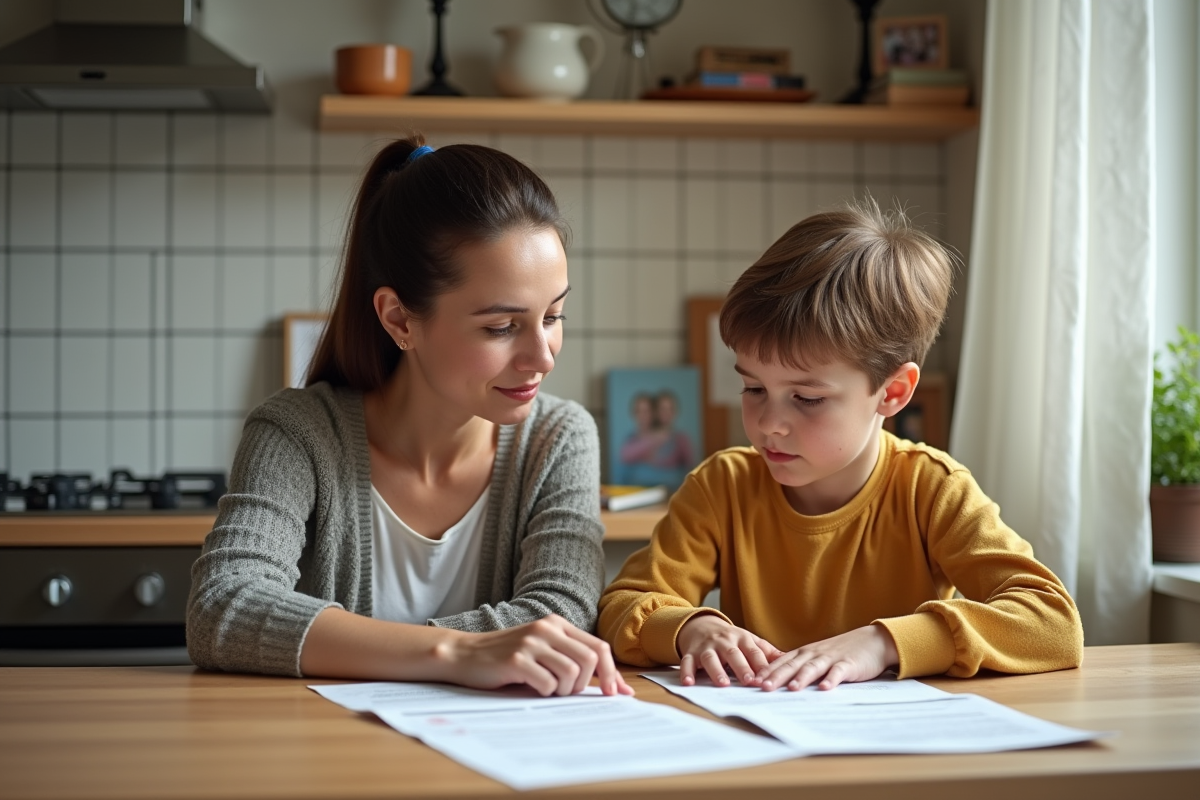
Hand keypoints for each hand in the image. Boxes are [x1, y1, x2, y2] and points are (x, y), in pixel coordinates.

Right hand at [438, 614, 634, 697]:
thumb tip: (615, 686)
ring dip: (565, 690)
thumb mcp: (541, 649)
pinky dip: (545, 693)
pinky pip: (548, 684)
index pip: (599, 646)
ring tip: (548, 690)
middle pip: (591, 659)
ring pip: (572, 672)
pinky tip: (532, 688)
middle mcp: (547, 628)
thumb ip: (572, 659)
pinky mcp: (516, 659)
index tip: (615, 693)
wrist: (464, 654)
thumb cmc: (506, 657)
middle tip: (569, 692)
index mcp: (557, 624)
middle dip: (587, 684)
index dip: (612, 672)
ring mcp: (531, 642)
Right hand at [676, 614, 783, 686]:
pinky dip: (686, 672)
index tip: (768, 679)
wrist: (701, 624)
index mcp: (742, 638)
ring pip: (710, 658)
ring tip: (723, 684)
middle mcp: (724, 641)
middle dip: (741, 667)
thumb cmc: (730, 638)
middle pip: (733, 654)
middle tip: (749, 680)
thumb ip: (767, 652)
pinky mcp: (691, 653)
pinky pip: (687, 662)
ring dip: (716, 671)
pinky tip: (688, 683)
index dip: (761, 664)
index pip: (754, 652)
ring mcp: (706, 647)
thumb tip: (792, 661)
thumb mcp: (749, 640)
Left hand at [756, 624, 898, 691]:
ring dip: (801, 678)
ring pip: (813, 667)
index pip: (781, 662)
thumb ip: (801, 667)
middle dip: (776, 676)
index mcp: (805, 653)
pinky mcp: (849, 664)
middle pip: (792, 665)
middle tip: (762, 686)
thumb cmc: (842, 652)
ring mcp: (831, 658)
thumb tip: (780, 681)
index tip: (751, 681)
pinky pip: (839, 672)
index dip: (766, 671)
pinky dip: (831, 679)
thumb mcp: (818, 657)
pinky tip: (825, 688)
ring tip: (791, 688)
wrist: (872, 641)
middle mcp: (814, 654)